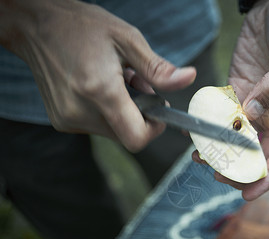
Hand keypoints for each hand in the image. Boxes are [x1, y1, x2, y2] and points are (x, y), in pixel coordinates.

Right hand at [1, 0, 195, 151]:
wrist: (35, 26)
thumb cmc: (82, 27)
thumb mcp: (127, 40)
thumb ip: (158, 68)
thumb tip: (189, 78)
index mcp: (100, 91)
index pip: (136, 138)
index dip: (154, 129)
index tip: (158, 110)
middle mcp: (81, 111)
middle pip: (127, 135)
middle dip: (140, 114)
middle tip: (136, 84)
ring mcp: (68, 119)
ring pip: (113, 132)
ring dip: (123, 112)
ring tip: (115, 81)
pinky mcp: (61, 121)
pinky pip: (96, 127)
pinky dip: (106, 112)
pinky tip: (99, 88)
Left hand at [218, 0, 268, 199]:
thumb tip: (253, 115)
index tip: (250, 191)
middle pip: (261, 152)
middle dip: (241, 168)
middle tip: (218, 175)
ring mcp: (258, 103)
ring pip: (240, 138)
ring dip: (223, 151)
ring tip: (202, 158)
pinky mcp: (239, 91)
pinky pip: (225, 116)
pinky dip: (212, 127)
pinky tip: (197, 134)